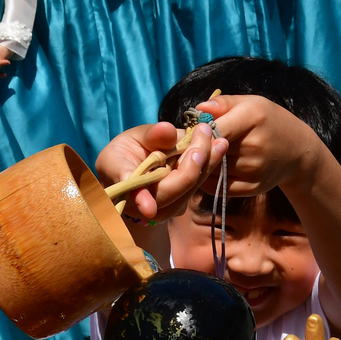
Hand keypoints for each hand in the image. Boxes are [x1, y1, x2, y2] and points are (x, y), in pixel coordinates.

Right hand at [95, 121, 225, 220]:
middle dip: (191, 163)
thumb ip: (151, 135)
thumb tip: (168, 129)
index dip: (140, 200)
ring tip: (219, 140)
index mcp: (121, 182)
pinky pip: (193, 187)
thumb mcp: (136, 137)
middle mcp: (139, 204)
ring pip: (187, 190)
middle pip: (170, 190)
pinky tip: (216, 147)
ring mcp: (160, 210)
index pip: (131, 192)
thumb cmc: (129, 152)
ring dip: (206, 164)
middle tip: (206, 133)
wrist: (134, 173)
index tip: (148, 208)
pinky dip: (206, 167)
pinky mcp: (177, 207)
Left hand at [191, 93, 314, 195]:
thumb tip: (199, 109)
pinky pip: (216, 187)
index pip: (215, 128)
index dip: (198, 132)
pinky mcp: (252, 187)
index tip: (192, 132)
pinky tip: (208, 170)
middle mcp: (254, 145)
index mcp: (253, 117)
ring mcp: (254, 169)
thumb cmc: (268, 121)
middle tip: (187, 146)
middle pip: (210, 150)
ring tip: (198, 156)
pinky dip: (207, 180)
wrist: (298, 151)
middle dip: (196, 148)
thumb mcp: (251, 103)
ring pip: (211, 169)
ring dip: (200, 164)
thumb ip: (223, 104)